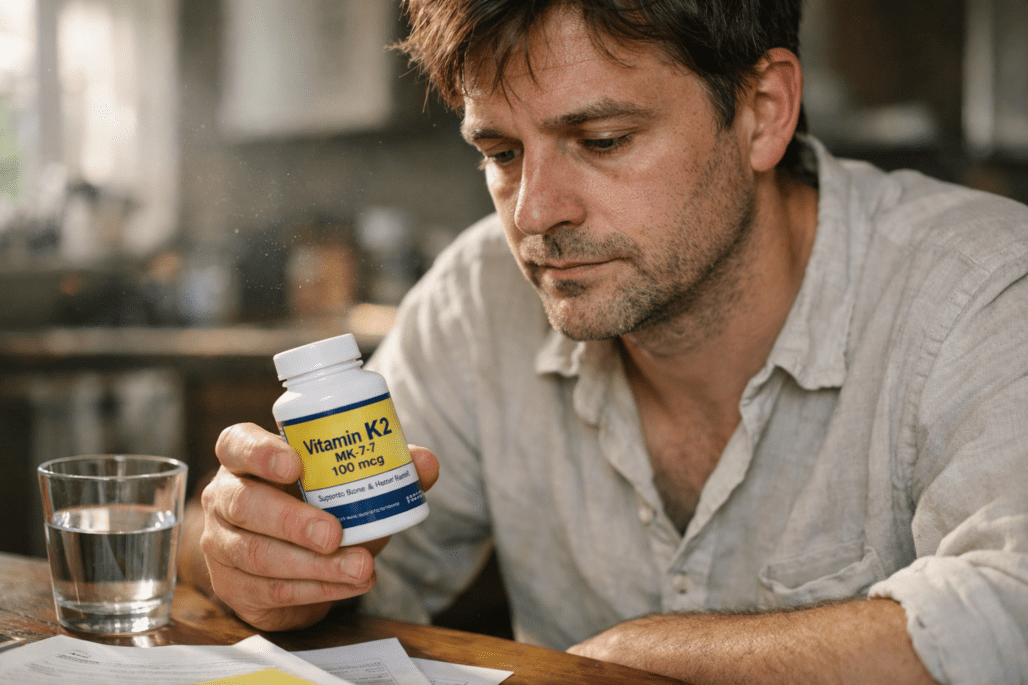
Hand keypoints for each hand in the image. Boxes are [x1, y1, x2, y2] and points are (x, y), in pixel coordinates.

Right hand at [198, 422, 438, 630]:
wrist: (294, 560)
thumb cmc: (317, 503)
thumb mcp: (344, 481)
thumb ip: (384, 467)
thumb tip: (426, 463)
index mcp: (245, 458)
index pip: (236, 444)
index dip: (260, 453)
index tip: (295, 465)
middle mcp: (225, 497)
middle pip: (245, 504)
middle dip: (292, 521)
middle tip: (334, 533)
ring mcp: (222, 544)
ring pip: (259, 555)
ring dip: (314, 565)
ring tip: (361, 567)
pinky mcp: (234, 587)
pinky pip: (273, 591)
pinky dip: (318, 589)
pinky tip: (349, 585)